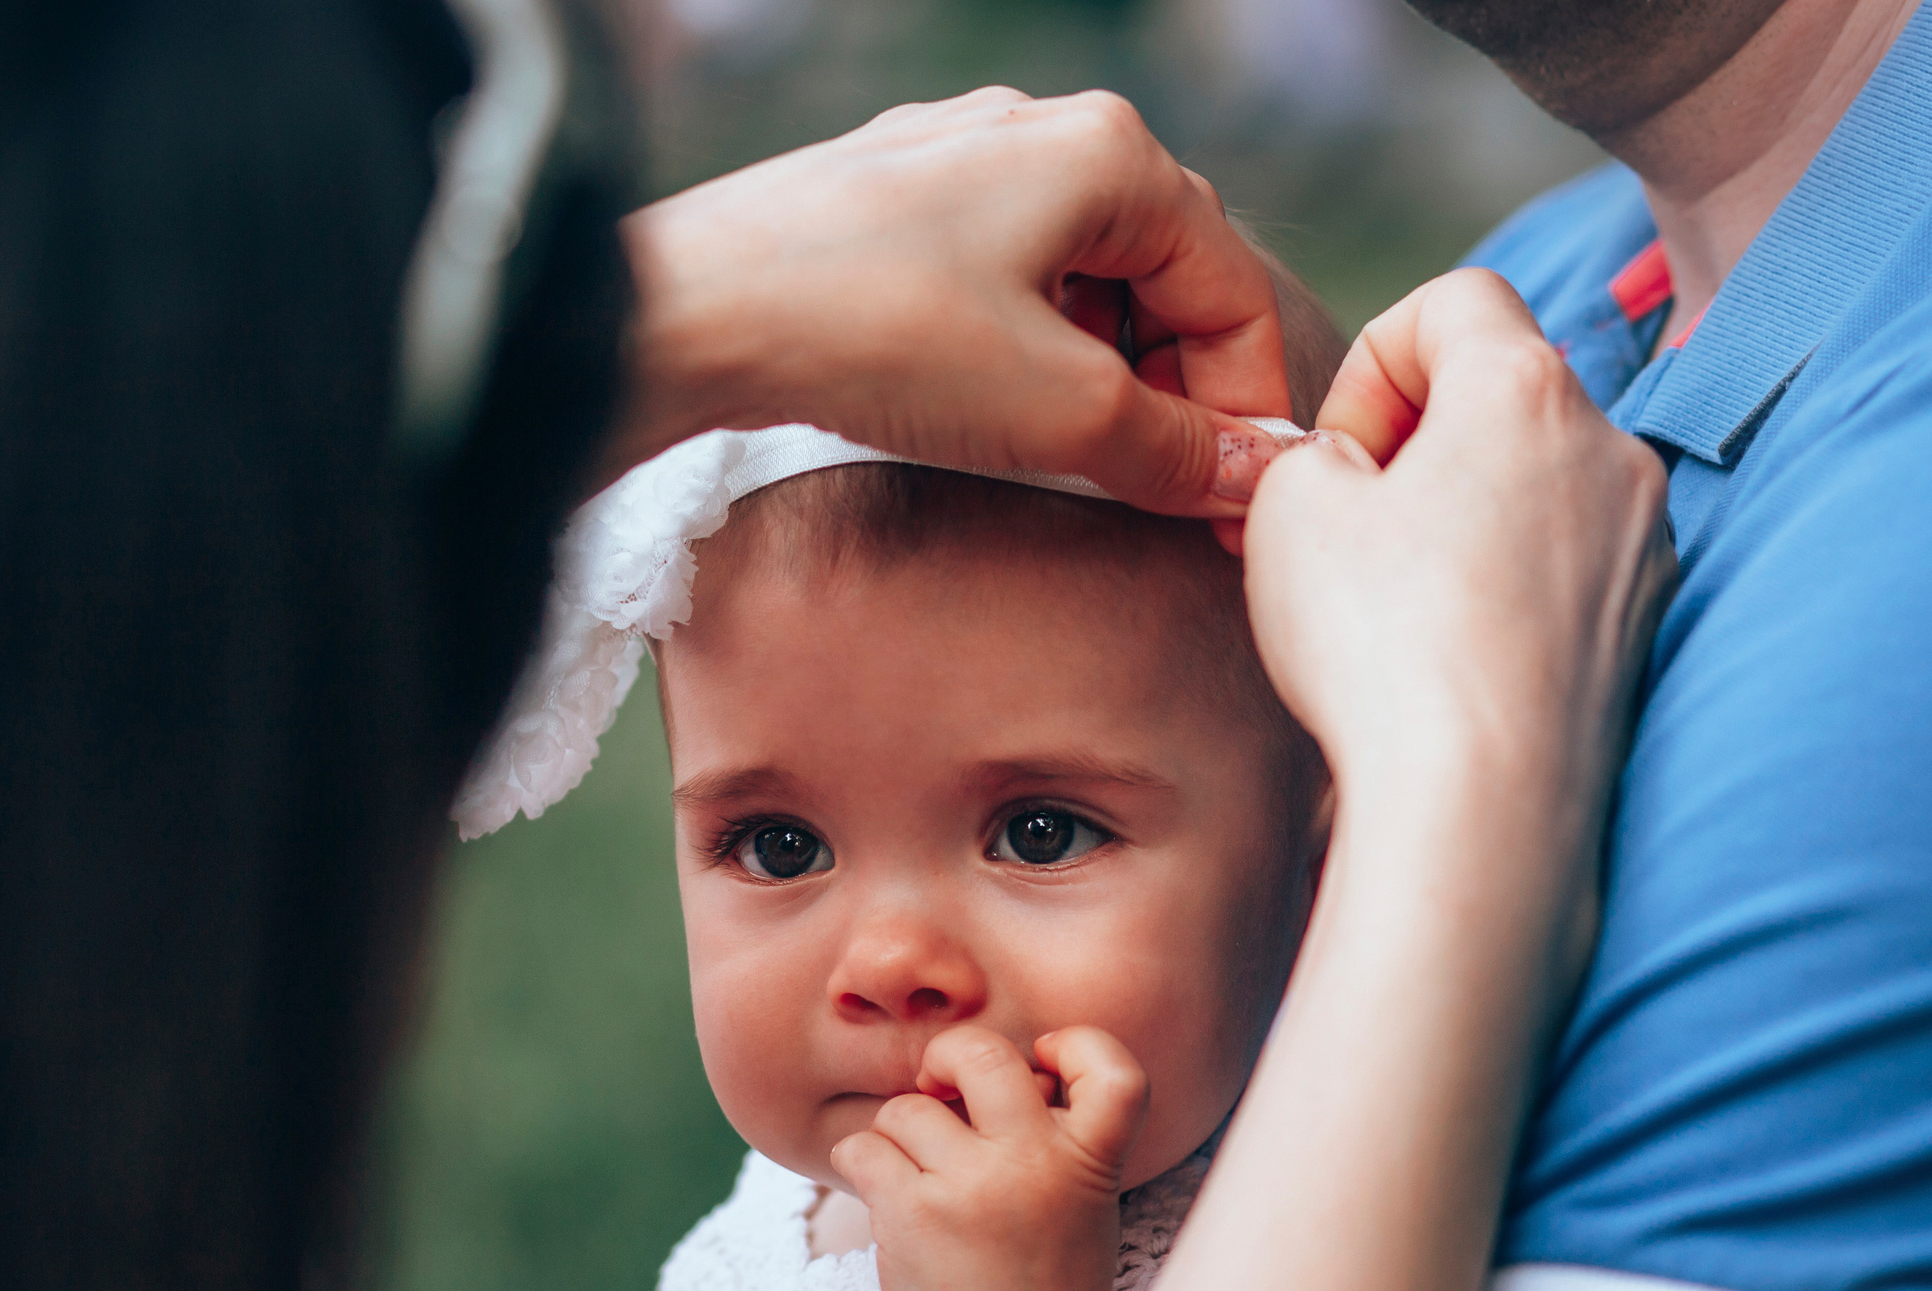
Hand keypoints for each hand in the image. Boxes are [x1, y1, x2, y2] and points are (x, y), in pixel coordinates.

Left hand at [616, 87, 1291, 514]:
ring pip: (1080, 274)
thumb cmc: (875, 337)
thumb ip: (1176, 449)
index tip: (1236, 500)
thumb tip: (1256, 475)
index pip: (1231, 290)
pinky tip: (998, 409)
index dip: (1245, 409)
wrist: (694, 314)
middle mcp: (1041, 130)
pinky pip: (1001, 273)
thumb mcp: (1059, 413)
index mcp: (1111, 155)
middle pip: (1163, 274)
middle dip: (1173, 388)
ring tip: (1081, 459)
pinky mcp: (890, 200)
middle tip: (1164, 490)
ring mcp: (959, 157)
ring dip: (1100, 370)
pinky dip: (1026, 346)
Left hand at [829, 1024, 1148, 1290]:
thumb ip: (1053, 1140)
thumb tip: (988, 1072)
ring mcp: (971, 1185)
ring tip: (919, 1183)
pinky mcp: (912, 1213)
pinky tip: (885, 1199)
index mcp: (1090, 1161)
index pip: (1114, 1067)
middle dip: (947, 1060)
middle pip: (979, 1053)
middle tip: (940, 1093)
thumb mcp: (1083, 1207)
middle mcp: (1034, 1162)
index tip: (1042, 1064)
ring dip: (899, 1138)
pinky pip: (862, 1146)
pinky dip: (862, 1166)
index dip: (1075, 1044)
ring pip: (905, 1108)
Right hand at [1246, 270, 1675, 955]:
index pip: (1453, 300)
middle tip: (1345, 534)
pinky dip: (1503, 584)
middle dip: (1414, 446)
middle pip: (1499, 395)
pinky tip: (1445, 654)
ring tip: (1392, 603)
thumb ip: (1306, 450)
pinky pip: (1564, 564)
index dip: (1372, 359)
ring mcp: (1644, 538)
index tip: (1335, 455)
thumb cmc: (1381, 646)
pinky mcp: (1646, 623)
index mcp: (1526, 389)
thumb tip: (1341, 466)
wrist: (1480, 804)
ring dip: (1459, 517)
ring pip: (1534, 483)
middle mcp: (1611, 446)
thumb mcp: (1287, 509)